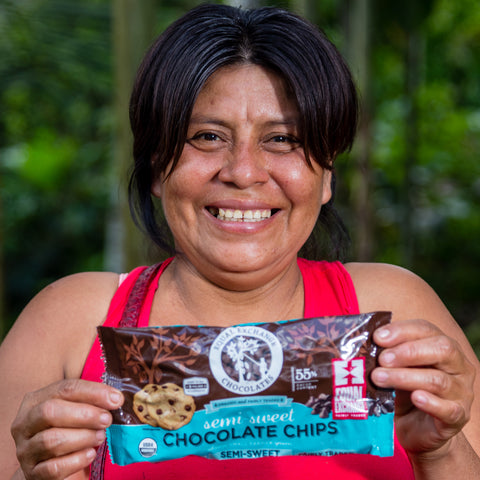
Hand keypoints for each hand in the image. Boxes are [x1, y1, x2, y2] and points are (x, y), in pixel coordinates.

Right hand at [11, 379, 122, 479]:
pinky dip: (76, 460)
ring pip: (51, 440)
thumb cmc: (66, 428)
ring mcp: (25, 450)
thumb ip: (89, 400)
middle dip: (85, 415)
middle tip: (107, 420)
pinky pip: (53, 467)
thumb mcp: (73, 409)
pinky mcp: (32, 473)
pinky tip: (90, 454)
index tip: (116, 399)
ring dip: (83, 437)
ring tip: (101, 436)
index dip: (93, 392)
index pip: (64, 389)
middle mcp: (24, 424)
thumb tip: (116, 398)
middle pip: (50, 411)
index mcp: (35, 400)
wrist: (49, 462)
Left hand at [371, 319, 475, 456]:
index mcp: (441, 346)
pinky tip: (415, 398)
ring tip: (379, 378)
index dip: (401, 331)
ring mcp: (461, 391)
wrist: (416, 428)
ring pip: (438, 379)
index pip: (426, 329)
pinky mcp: (458, 417)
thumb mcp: (394, 369)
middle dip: (408, 352)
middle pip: (441, 349)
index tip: (377, 337)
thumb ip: (385, 355)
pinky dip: (431, 403)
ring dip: (405, 377)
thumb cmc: (404, 391)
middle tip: (382, 359)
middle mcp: (457, 366)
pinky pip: (449, 409)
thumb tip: (362, 344)